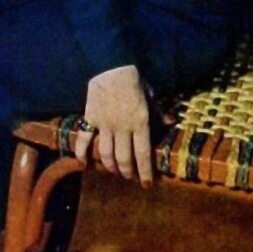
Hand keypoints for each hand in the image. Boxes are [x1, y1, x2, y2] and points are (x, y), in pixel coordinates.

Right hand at [75, 64, 152, 186]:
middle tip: (130, 177)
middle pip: (124, 158)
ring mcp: (105, 124)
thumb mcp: (150, 95)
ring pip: (106, 154)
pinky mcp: (91, 118)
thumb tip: (169, 123)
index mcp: (140, 122)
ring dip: (111, 166)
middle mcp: (123, 127)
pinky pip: (85, 140)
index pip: (143, 155)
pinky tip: (84, 165)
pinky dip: (82, 154)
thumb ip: (158, 112)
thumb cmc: (134, 80)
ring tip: (115, 171)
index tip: (147, 185)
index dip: (145, 173)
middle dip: (128, 172)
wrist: (111, 66)